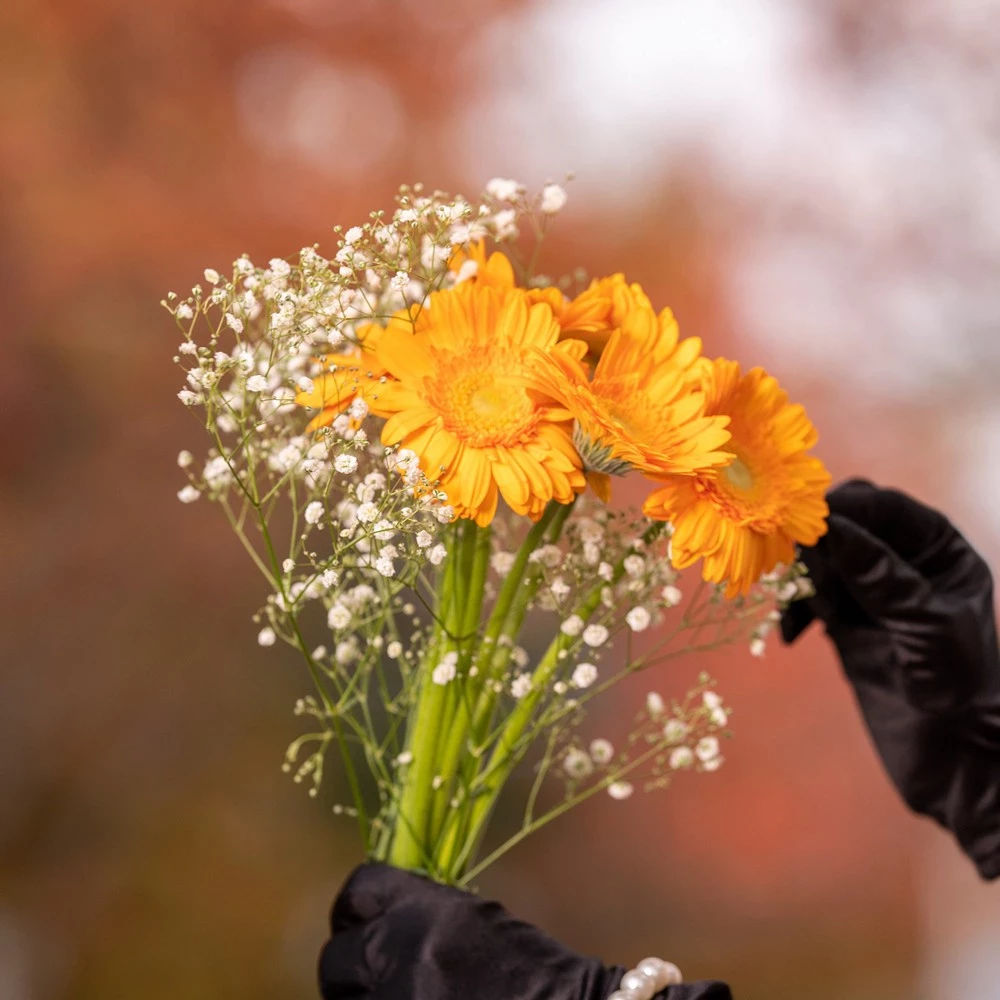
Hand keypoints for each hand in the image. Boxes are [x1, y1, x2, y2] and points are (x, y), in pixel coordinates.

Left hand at [319, 862, 731, 998]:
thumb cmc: (534, 972)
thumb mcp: (476, 923)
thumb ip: (422, 920)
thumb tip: (376, 927)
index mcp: (425, 909)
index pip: (357, 892)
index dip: (354, 912)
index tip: (359, 926)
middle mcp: (402, 952)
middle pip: (336, 959)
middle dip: (350, 972)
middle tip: (371, 983)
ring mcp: (398, 999)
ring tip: (403, 997)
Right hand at [782, 479, 999, 877]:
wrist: (949, 754)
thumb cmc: (957, 686)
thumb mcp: (923, 624)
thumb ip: (878, 574)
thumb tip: (832, 525)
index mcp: (939, 549)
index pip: (885, 506)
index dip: (845, 508)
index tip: (805, 523)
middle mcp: (904, 561)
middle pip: (847, 523)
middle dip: (815, 541)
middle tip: (790, 563)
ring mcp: (872, 590)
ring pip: (820, 557)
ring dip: (798, 574)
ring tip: (794, 607)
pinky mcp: (846, 619)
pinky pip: (808, 593)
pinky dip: (793, 607)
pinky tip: (790, 636)